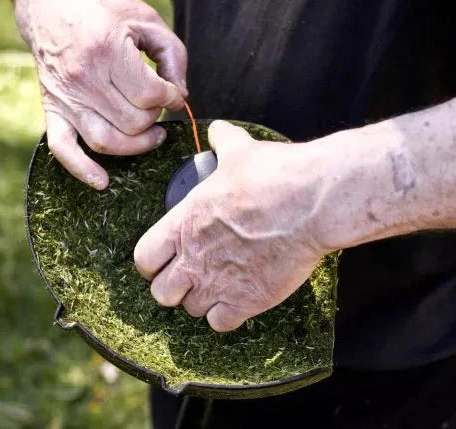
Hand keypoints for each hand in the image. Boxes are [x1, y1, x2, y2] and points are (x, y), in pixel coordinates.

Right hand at [15, 0, 187, 189]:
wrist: (50, 3)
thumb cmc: (100, 7)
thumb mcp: (145, 18)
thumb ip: (172, 55)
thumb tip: (181, 96)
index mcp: (107, 52)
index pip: (148, 96)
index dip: (170, 98)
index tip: (173, 93)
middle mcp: (83, 79)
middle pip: (132, 122)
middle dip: (155, 119)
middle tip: (158, 105)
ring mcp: (66, 98)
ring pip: (106, 142)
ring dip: (135, 146)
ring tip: (151, 137)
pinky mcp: (52, 109)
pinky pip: (63, 149)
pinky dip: (82, 170)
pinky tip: (103, 181)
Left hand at [133, 121, 330, 331]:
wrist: (312, 202)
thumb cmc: (274, 176)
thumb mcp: (240, 152)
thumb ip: (222, 144)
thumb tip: (219, 131)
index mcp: (183, 224)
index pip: (143, 259)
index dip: (152, 262)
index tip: (164, 259)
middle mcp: (194, 258)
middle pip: (161, 293)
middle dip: (174, 287)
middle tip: (192, 276)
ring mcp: (218, 284)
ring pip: (191, 310)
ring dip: (202, 301)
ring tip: (219, 286)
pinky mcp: (246, 302)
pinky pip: (220, 324)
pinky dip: (227, 316)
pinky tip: (239, 300)